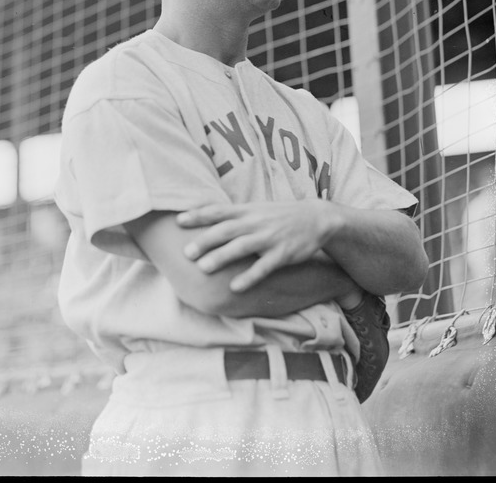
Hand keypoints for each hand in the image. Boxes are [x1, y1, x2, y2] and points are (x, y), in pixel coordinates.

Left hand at [177, 200, 335, 291]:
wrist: (317, 218)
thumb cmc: (279, 215)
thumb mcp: (256, 208)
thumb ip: (232, 213)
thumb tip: (202, 212)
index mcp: (247, 211)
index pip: (218, 211)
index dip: (198, 215)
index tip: (178, 221)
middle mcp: (256, 222)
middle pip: (226, 230)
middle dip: (205, 240)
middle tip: (186, 253)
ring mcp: (269, 238)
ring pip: (242, 247)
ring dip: (222, 257)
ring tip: (203, 268)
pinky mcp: (283, 254)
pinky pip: (264, 267)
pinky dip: (249, 277)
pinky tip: (235, 288)